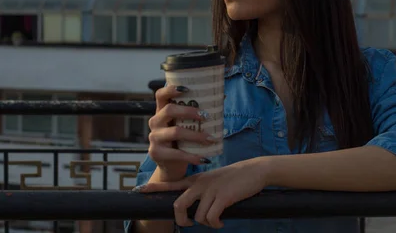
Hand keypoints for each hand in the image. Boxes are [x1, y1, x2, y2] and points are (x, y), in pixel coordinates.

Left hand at [138, 157, 270, 228]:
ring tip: (214, 221)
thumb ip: (203, 189)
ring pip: (197, 215)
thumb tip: (197, 208)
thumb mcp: (215, 179)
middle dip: (181, 219)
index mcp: (197, 179)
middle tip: (190, 224)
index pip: (172, 182)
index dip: (156, 188)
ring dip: (205, 223)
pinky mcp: (222, 197)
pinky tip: (221, 222)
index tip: (140, 190)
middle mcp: (200, 183)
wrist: (255, 170)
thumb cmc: (236, 177)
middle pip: (178, 204)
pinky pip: (211, 218)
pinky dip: (215, 224)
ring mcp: (211, 190)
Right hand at [149, 85, 217, 180]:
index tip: (187, 88)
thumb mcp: (185, 126)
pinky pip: (177, 154)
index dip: (171, 89)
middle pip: (169, 110)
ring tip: (210, 139)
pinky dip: (193, 156)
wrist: (170, 166)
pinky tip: (204, 159)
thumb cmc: (181, 141)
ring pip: (175, 132)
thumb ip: (197, 114)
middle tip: (206, 116)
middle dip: (189, 111)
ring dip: (195, 135)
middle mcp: (155, 122)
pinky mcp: (157, 153)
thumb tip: (223, 97)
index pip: (161, 95)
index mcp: (161, 111)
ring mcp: (154, 138)